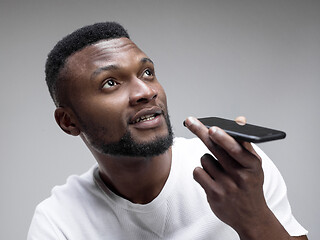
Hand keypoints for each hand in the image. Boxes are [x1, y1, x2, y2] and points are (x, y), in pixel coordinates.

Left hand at [184, 116, 292, 239]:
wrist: (251, 217)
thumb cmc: (250, 184)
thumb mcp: (254, 164)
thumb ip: (245, 141)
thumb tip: (239, 120)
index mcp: (252, 165)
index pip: (235, 148)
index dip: (222, 138)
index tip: (212, 128)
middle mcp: (239, 176)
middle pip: (215, 149)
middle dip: (201, 132)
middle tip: (189, 121)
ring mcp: (226, 186)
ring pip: (205, 159)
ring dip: (207, 160)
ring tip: (218, 169)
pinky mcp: (214, 195)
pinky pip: (198, 172)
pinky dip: (201, 171)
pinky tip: (210, 178)